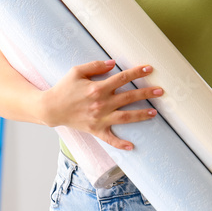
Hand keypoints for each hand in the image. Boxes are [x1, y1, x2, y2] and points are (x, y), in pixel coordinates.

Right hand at [43, 59, 160, 150]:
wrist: (50, 108)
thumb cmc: (64, 88)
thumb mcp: (77, 71)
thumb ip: (96, 66)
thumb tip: (114, 63)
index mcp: (97, 88)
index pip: (122, 78)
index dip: (137, 72)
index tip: (150, 68)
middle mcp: (101, 103)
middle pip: (129, 97)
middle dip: (146, 93)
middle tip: (160, 91)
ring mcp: (99, 118)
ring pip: (125, 117)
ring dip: (141, 115)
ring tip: (155, 112)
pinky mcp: (95, 130)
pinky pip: (110, 138)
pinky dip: (120, 143)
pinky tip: (131, 146)